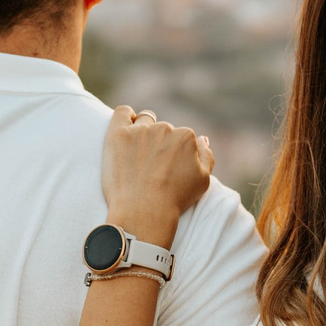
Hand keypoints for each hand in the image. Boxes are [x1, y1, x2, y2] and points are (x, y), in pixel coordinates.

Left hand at [100, 106, 212, 245]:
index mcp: (186, 137)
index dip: (173, 153)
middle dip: (158, 143)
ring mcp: (140, 130)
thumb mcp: (203, 181)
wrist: (144, 212)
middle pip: (162, 128)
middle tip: (150, 166)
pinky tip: (125, 129)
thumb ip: (206, 155)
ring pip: (143, 121)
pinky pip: (122, 113)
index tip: (166, 168)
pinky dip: (124, 117)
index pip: (181, 136)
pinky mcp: (118, 134)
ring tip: (136, 155)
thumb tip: (203, 139)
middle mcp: (165, 128)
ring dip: (142, 132)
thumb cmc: (174, 200)